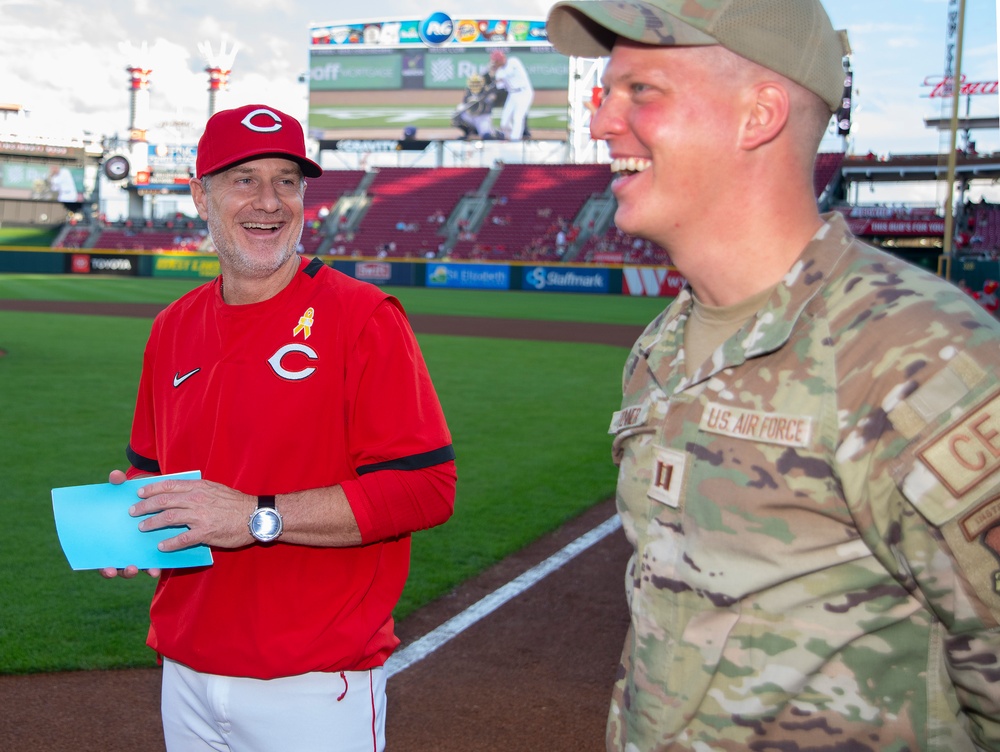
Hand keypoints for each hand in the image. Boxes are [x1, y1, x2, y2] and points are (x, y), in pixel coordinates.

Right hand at [99, 469, 160, 578]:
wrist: (151, 497)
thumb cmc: (131, 497)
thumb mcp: (125, 490)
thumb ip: (118, 484)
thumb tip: (116, 475)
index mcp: (110, 538)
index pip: (102, 558)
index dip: (102, 566)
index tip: (108, 567)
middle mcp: (122, 548)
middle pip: (118, 567)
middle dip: (121, 570)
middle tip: (123, 569)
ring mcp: (136, 551)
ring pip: (134, 567)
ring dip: (136, 570)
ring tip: (139, 569)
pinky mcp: (151, 551)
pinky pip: (150, 563)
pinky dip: (152, 567)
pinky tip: (155, 570)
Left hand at [130, 477, 255, 551]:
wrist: (256, 516)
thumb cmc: (236, 503)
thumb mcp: (216, 489)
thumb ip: (198, 490)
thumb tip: (180, 493)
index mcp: (199, 487)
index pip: (169, 485)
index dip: (151, 488)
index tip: (138, 491)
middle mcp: (197, 499)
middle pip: (164, 501)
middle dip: (145, 506)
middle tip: (133, 512)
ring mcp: (200, 516)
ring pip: (168, 518)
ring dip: (152, 523)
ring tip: (142, 527)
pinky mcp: (205, 533)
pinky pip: (182, 539)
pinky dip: (169, 543)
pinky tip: (160, 547)